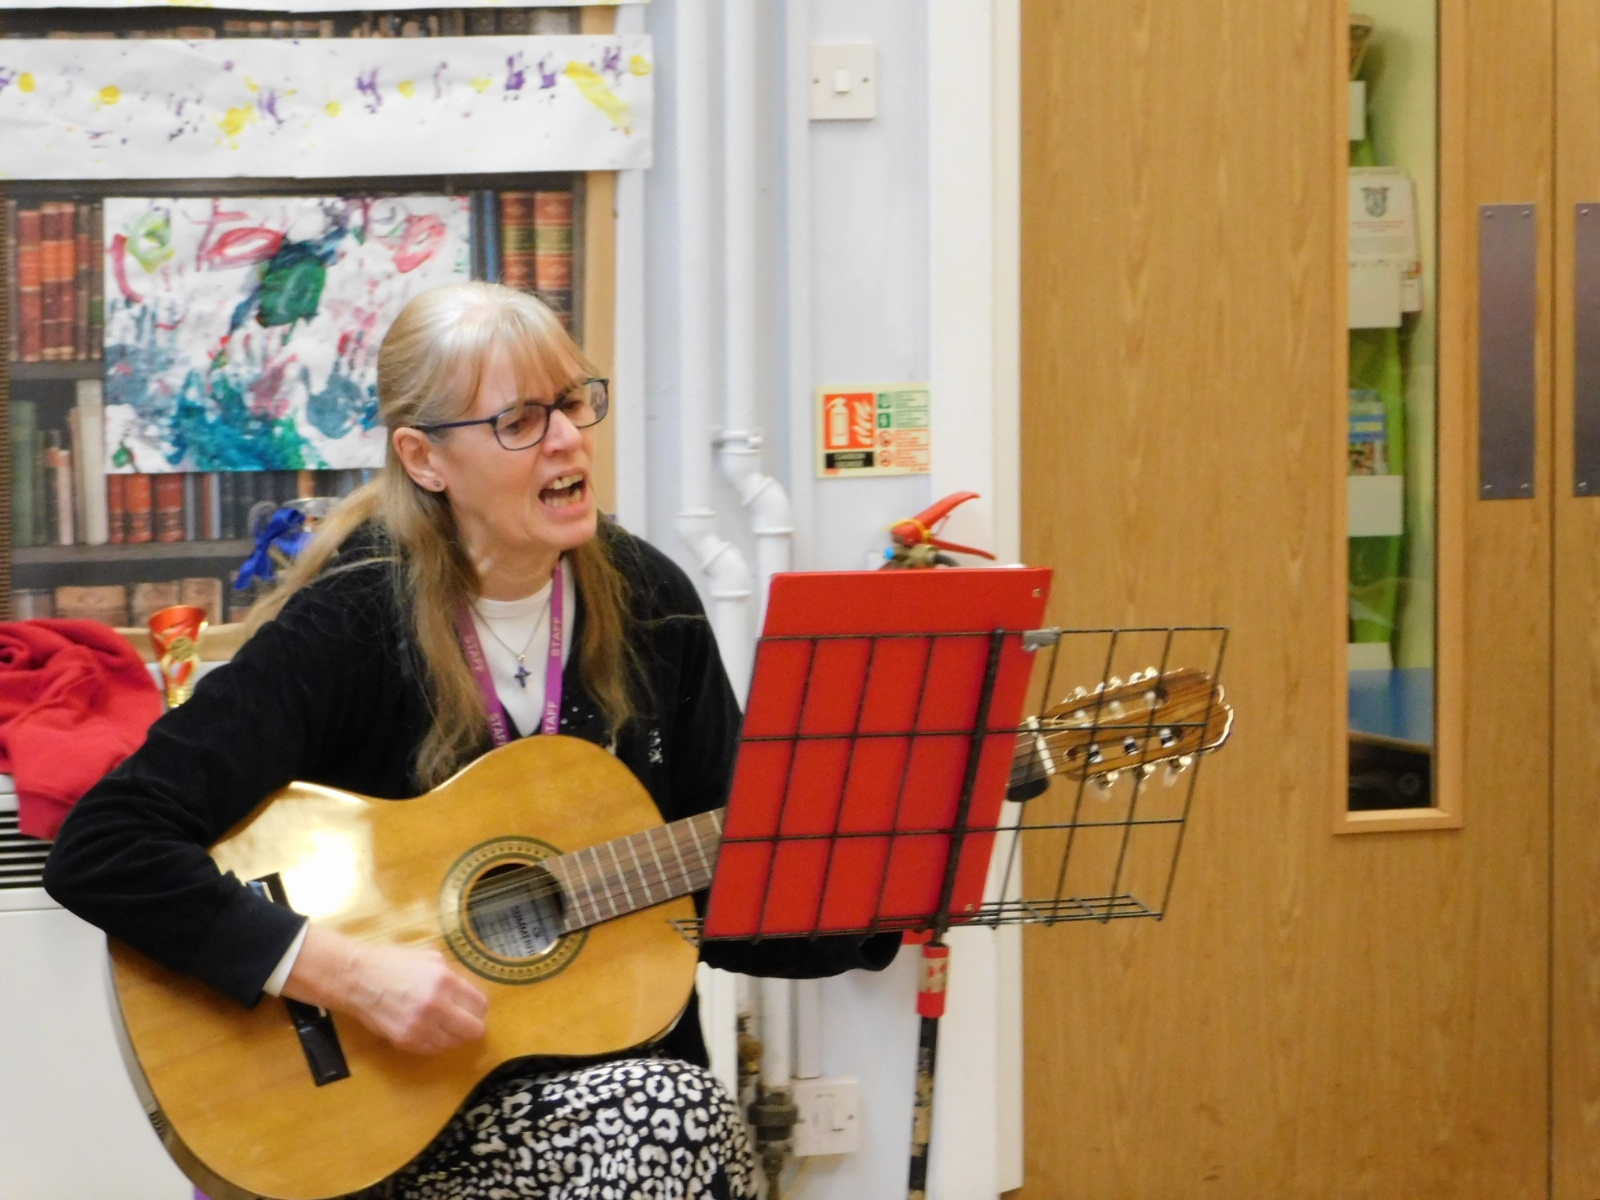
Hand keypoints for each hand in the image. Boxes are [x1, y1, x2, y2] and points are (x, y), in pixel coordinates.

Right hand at [283, 925, 488, 1054]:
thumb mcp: (431, 958)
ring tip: (445, 1025)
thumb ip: (453, 976)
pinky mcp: (406, 1041)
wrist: (358, 980)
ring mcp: (420, 1027)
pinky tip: (430, 1031)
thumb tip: (468, 992)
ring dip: (454, 1036)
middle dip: (473, 1025)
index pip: (480, 1005)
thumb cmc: (394, 963)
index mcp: (445, 981)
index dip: (480, 1008)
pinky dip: (436, 1043)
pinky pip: (433, 1050)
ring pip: (454, 1043)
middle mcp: (436, 1006)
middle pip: (473, 1030)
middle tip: (465, 1021)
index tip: (475, 1008)